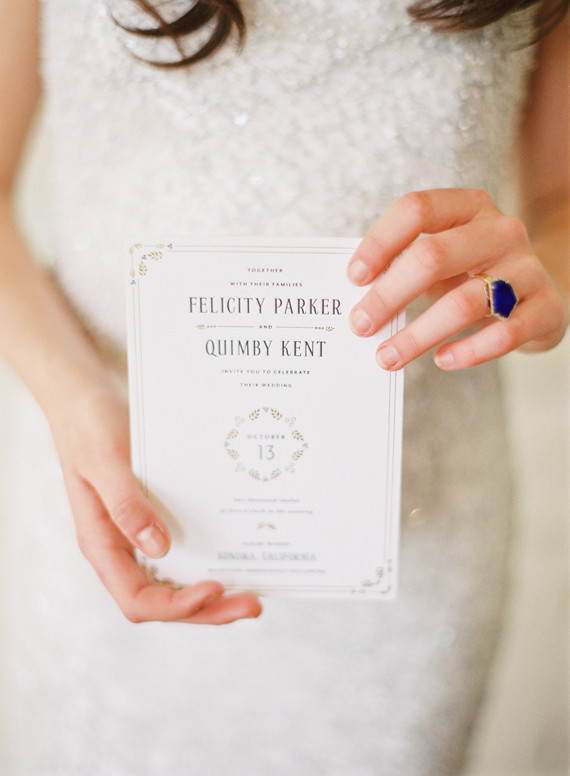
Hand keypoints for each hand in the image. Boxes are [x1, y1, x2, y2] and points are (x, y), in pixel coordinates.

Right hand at [50, 383, 261, 623]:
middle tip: (253, 606)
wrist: (87, 395)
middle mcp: (122, 547)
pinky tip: (239, 552)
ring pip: (178, 580)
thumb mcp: (104, 460)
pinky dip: (211, 558)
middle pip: (165, 599)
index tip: (214, 589)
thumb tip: (158, 547)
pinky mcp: (157, 515)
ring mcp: (140, 534)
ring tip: (253, 592)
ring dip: (214, 592)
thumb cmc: (88, 425)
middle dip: (209, 609)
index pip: (137, 598)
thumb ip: (125, 504)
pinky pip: (186, 549)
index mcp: (102, 543)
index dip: (177, 605)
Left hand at [347, 188, 567, 369]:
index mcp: (469, 207)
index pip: (417, 209)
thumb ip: (405, 265)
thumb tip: (356, 298)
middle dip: (389, 294)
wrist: (540, 295)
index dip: (380, 242)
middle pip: (433, 256)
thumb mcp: (444, 257)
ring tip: (387, 357)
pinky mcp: (545, 309)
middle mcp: (500, 231)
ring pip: (464, 302)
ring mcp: (527, 268)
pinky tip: (441, 360)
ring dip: (418, 335)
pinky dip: (467, 352)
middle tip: (360, 325)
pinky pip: (503, 335)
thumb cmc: (474, 274)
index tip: (354, 277)